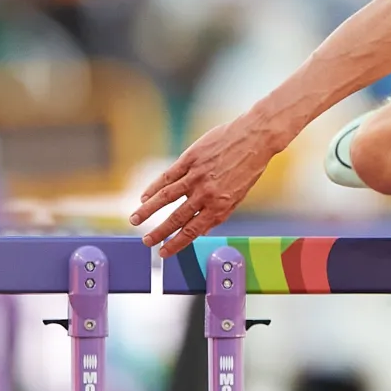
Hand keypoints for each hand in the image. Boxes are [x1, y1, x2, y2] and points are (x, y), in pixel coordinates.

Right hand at [130, 116, 277, 256]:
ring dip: (148, 211)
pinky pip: (167, 176)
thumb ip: (219, 214)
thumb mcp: (238, 195)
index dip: (176, 243)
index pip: (193, 230)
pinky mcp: (190, 159)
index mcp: (220, 205)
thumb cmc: (249, 166)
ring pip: (166, 197)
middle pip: (176, 217)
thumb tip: (201, 232)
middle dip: (159, 232)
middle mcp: (206, 193)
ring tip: (135, 220)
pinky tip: (144, 197)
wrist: (256, 138)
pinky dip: (154, 188)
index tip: (163, 252)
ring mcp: (196, 175)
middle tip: (146, 242)